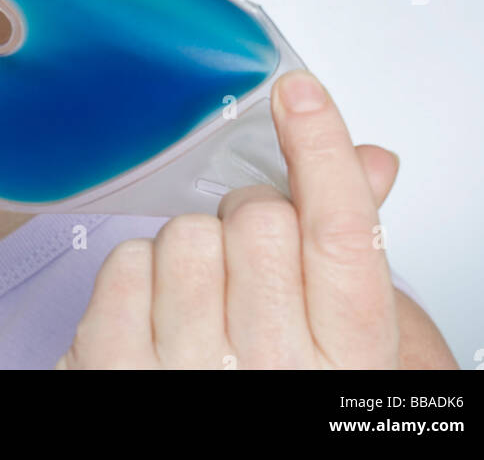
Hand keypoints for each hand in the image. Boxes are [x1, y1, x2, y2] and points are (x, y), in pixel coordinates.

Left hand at [56, 69, 456, 369]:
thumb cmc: (271, 392)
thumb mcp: (332, 341)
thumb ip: (346, 245)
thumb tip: (371, 160)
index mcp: (346, 361)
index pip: (343, 233)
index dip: (321, 149)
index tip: (297, 91)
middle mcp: (274, 375)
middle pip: (260, 217)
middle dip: (249, 220)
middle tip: (248, 267)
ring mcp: (188, 378)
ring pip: (188, 233)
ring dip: (191, 252)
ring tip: (200, 306)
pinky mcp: (112, 374)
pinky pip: (126, 261)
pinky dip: (136, 276)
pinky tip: (155, 320)